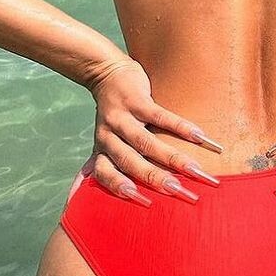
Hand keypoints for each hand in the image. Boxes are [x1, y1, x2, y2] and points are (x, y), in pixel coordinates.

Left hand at [80, 57, 225, 208]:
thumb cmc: (110, 115)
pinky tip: (199, 136)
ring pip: (146, 142)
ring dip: (172, 157)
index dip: (120, 187)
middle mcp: (108, 135)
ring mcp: (123, 117)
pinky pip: (160, 116)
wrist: (107, 73)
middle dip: (154, 177)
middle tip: (177, 191)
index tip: (143, 202)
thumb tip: (76, 198)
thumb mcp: (100, 141)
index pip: (105, 173)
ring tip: (194, 169)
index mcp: (101, 149)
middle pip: (130, 161)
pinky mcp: (137, 100)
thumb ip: (94, 167)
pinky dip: (180, 127)